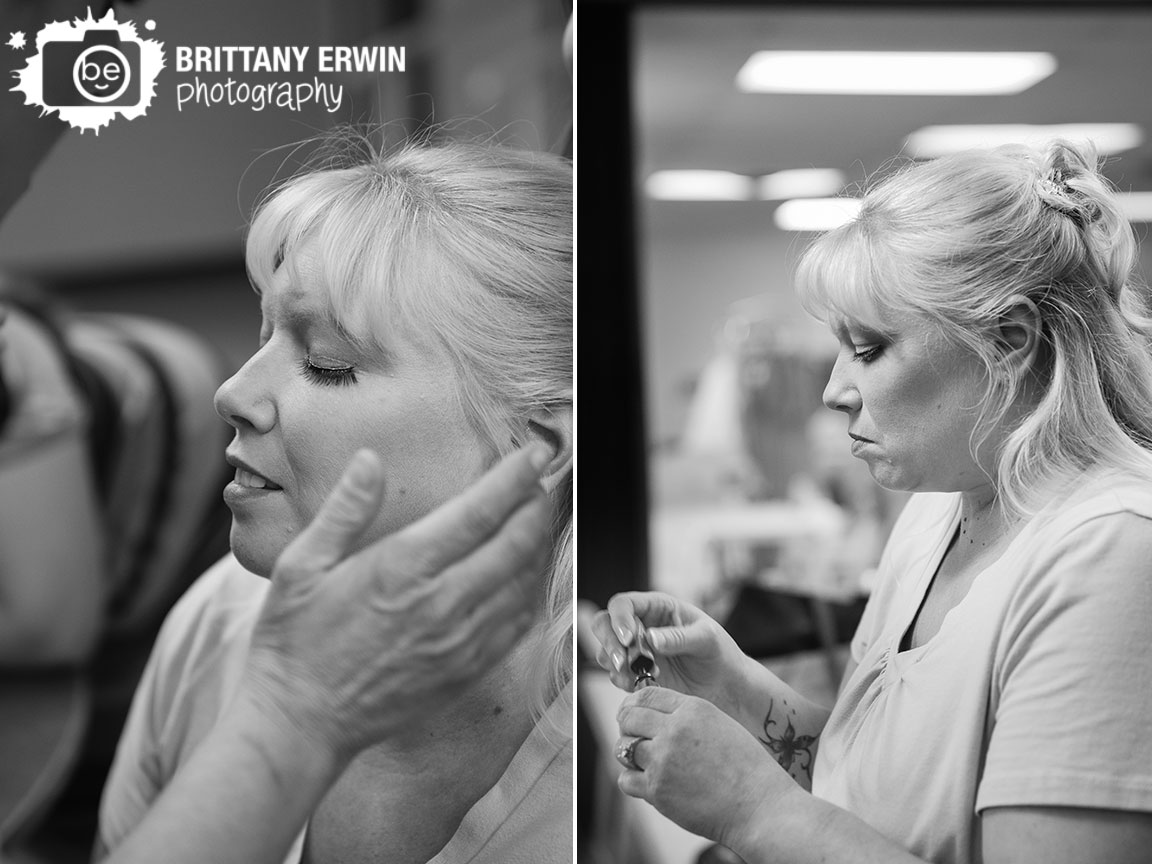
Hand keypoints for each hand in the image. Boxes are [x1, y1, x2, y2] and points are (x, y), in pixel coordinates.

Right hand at [238, 444, 552, 763]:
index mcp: (402, 568)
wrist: (301, 721)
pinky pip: (517, 623)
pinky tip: (527, 574)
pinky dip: (532, 591)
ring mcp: (460, 641)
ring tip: (540, 519)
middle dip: (538, 506)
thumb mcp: (301, 565)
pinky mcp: (466, 670)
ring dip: (541, 545)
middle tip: (543, 482)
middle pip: (516, 543)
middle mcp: (441, 603)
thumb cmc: (294, 642)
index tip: (536, 454)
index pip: (479, 512)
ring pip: (525, 582)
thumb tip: (371, 461)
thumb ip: (344, 509)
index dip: (515, 478)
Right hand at [591, 592, 748, 708]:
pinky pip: (616, 676)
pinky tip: (642, 685)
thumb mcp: (707, 639)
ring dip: (615, 664)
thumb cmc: (721, 653)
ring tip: (640, 675)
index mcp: (657, 608)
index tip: (629, 639)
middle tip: (622, 661)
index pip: (624, 604)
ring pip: (605, 651)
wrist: (727, 686)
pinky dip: (622, 681)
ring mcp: (637, 652)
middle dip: (609, 642)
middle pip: (604, 624)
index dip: (620, 619)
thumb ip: (679, 637)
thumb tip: (650, 638)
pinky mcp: (636, 675)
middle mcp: (641, 627)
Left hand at [615, 687, 793, 849]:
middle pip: (628, 718)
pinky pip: (626, 780)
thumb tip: (653, 717)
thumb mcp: (720, 725)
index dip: (633, 703)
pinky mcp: (657, 790)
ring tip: (642, 761)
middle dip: (626, 726)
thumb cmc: (746, 768)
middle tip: (631, 736)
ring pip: (622, 748)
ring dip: (628, 754)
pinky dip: (632, 781)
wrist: (758, 805)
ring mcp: (662, 760)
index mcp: (692, 709)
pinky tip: (647, 782)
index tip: (631, 712)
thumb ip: (686, 717)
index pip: (646, 695)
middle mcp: (673, 730)